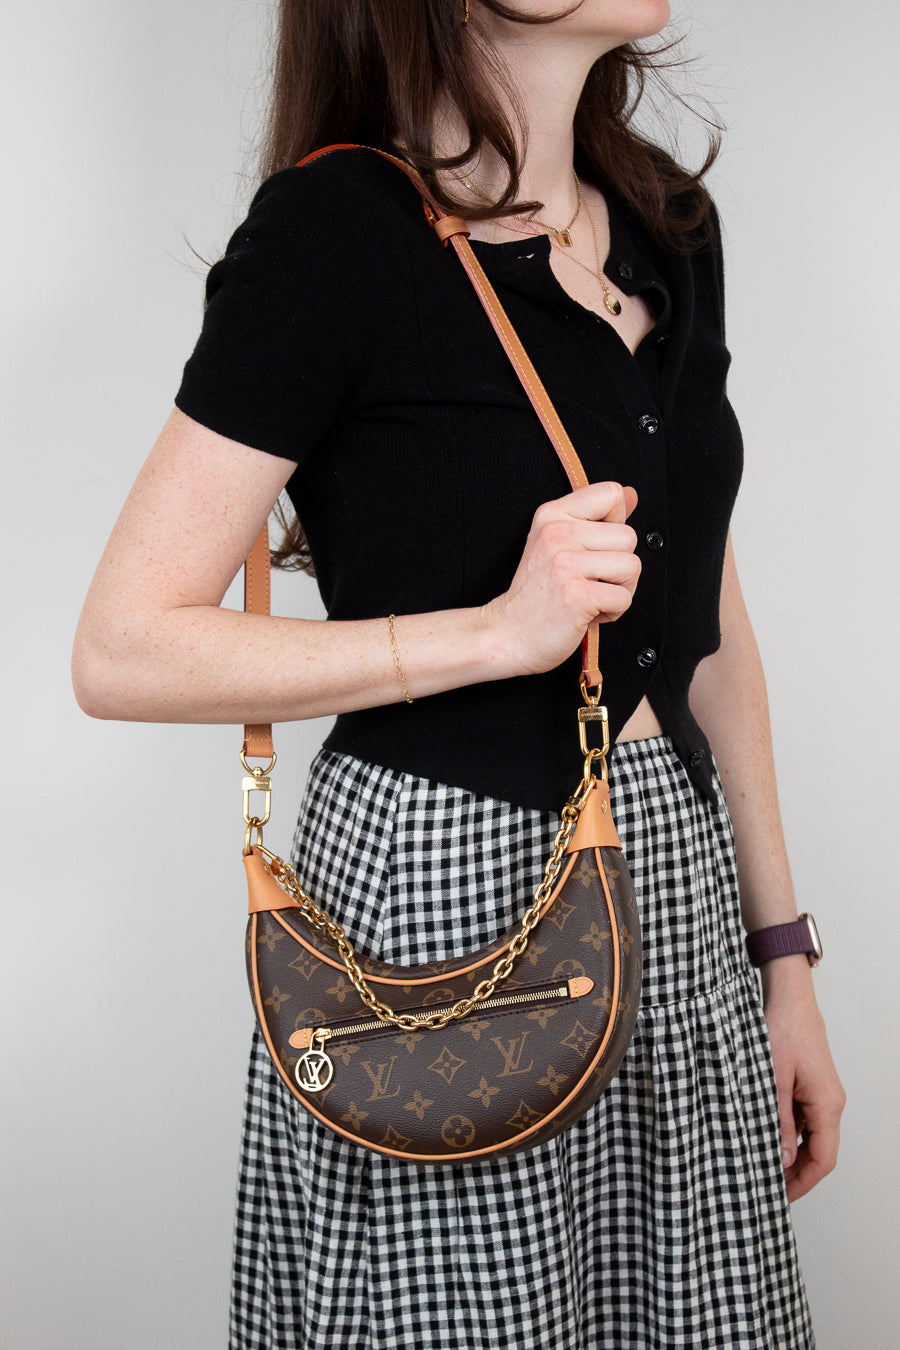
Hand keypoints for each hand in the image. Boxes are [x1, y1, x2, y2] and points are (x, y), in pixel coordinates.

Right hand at [481, 481, 640, 677]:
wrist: (508, 634)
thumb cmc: (537, 593)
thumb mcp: (560, 542)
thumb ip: (598, 516)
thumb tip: (631, 495)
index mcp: (552, 514)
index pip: (611, 494)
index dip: (615, 524)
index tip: (594, 547)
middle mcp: (557, 533)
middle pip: (629, 536)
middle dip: (619, 565)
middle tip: (590, 581)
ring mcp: (565, 564)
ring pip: (632, 567)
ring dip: (619, 589)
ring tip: (590, 595)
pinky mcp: (576, 596)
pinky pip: (624, 598)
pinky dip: (612, 612)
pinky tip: (587, 612)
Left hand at [763, 962, 845, 1201]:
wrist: (789, 998)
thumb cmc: (782, 1030)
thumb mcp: (772, 1079)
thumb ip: (779, 1122)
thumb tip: (782, 1159)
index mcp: (827, 1104)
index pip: (823, 1160)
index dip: (803, 1183)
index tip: (780, 1197)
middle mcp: (831, 1102)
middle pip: (820, 1152)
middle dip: (796, 1174)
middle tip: (767, 1188)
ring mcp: (824, 1094)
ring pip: (814, 1138)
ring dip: (793, 1155)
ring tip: (763, 1167)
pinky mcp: (813, 1086)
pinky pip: (807, 1120)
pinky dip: (791, 1135)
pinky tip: (768, 1138)